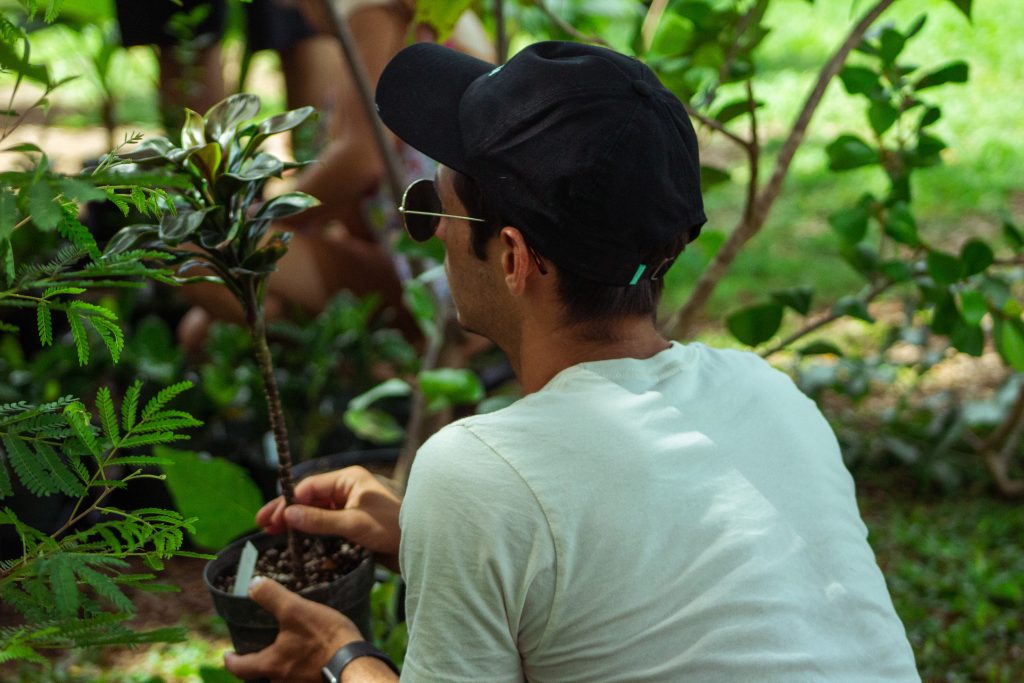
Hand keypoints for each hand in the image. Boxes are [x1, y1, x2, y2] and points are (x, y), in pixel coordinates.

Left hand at [223, 577, 361, 681]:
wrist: (357, 663)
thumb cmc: (324, 638)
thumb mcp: (296, 610)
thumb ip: (271, 597)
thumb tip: (252, 584)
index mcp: (271, 666)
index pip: (240, 668)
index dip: (231, 660)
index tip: (227, 654)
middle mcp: (282, 682)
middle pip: (261, 676)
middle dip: (259, 664)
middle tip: (261, 649)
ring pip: (283, 677)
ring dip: (283, 666)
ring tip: (290, 648)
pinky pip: (302, 677)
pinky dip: (301, 668)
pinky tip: (312, 656)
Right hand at [257, 466, 401, 570]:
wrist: (423, 545)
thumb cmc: (392, 529)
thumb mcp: (354, 523)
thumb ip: (320, 520)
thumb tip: (287, 515)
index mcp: (350, 479)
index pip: (310, 487)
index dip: (287, 503)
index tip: (269, 520)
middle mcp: (349, 488)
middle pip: (310, 498)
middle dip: (288, 511)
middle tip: (263, 526)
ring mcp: (352, 505)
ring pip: (317, 511)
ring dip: (297, 521)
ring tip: (274, 534)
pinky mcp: (355, 522)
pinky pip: (327, 523)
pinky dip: (311, 530)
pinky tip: (298, 539)